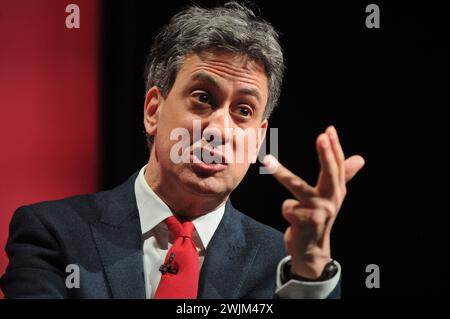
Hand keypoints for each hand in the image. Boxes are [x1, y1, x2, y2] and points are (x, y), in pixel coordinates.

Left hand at [264, 126, 364, 278]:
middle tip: (321, 137)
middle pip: (330, 173)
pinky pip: (287, 207)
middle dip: (326, 154)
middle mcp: (332, 200)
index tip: (329, 129)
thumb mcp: (331, 198)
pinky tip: (293, 221)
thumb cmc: (318, 218)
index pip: (337, 165)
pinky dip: (286, 211)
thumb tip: (360, 158)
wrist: (311, 250)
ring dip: (280, 173)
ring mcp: (320, 212)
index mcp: (337, 191)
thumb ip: (343, 177)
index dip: (334, 147)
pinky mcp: (307, 223)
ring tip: (266, 160)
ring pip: (297, 186)